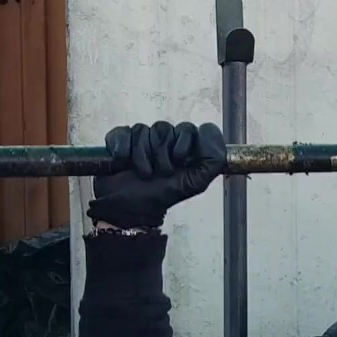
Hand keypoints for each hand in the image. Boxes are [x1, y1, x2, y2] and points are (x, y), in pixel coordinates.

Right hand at [88, 121, 225, 227]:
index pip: (189, 128)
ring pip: (144, 130)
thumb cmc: (159, 197)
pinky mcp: (120, 139)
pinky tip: (124, 161)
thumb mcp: (194, 183)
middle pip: (166, 128)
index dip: (185, 142)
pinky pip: (124, 132)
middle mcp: (163, 140)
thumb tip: (216, 140)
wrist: (127, 208)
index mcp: (183, 147)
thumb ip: (214, 162)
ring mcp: (141, 138)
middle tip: (161, 172)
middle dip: (163, 154)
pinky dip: (124, 148)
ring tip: (144, 173)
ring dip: (143, 156)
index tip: (181, 159)